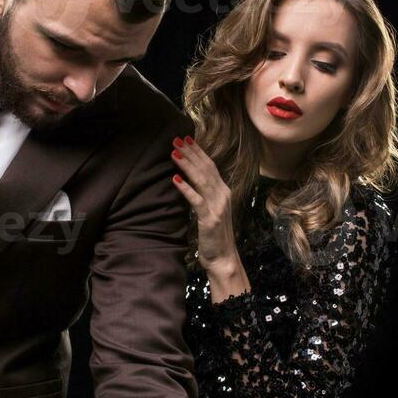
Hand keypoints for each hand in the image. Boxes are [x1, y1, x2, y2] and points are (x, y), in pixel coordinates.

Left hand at [170, 136, 239, 273]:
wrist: (223, 258)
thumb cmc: (214, 236)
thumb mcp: (211, 210)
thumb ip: (205, 195)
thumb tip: (190, 180)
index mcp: (223, 192)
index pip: (210, 166)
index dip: (198, 151)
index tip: (186, 138)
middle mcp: (223, 195)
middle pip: (206, 169)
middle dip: (191, 153)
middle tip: (176, 139)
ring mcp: (217, 206)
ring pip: (201, 180)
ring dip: (187, 165)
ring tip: (174, 153)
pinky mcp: (209, 219)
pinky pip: (196, 200)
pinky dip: (186, 189)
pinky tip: (175, 180)